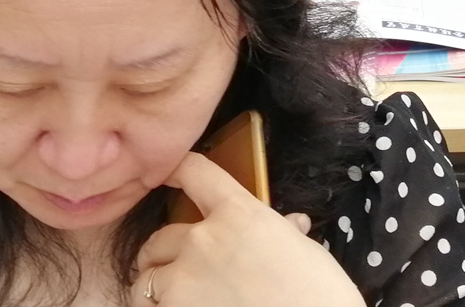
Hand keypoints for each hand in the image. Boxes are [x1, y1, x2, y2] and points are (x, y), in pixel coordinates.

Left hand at [131, 153, 360, 306]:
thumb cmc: (317, 293)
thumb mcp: (304, 251)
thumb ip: (283, 233)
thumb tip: (293, 224)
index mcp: (238, 212)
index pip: (196, 172)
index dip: (178, 170)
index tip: (169, 174)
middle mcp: (203, 238)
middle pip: (161, 236)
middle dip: (165, 252)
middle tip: (179, 268)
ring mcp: (183, 279)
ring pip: (147, 278)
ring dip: (156, 288)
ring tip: (173, 298)